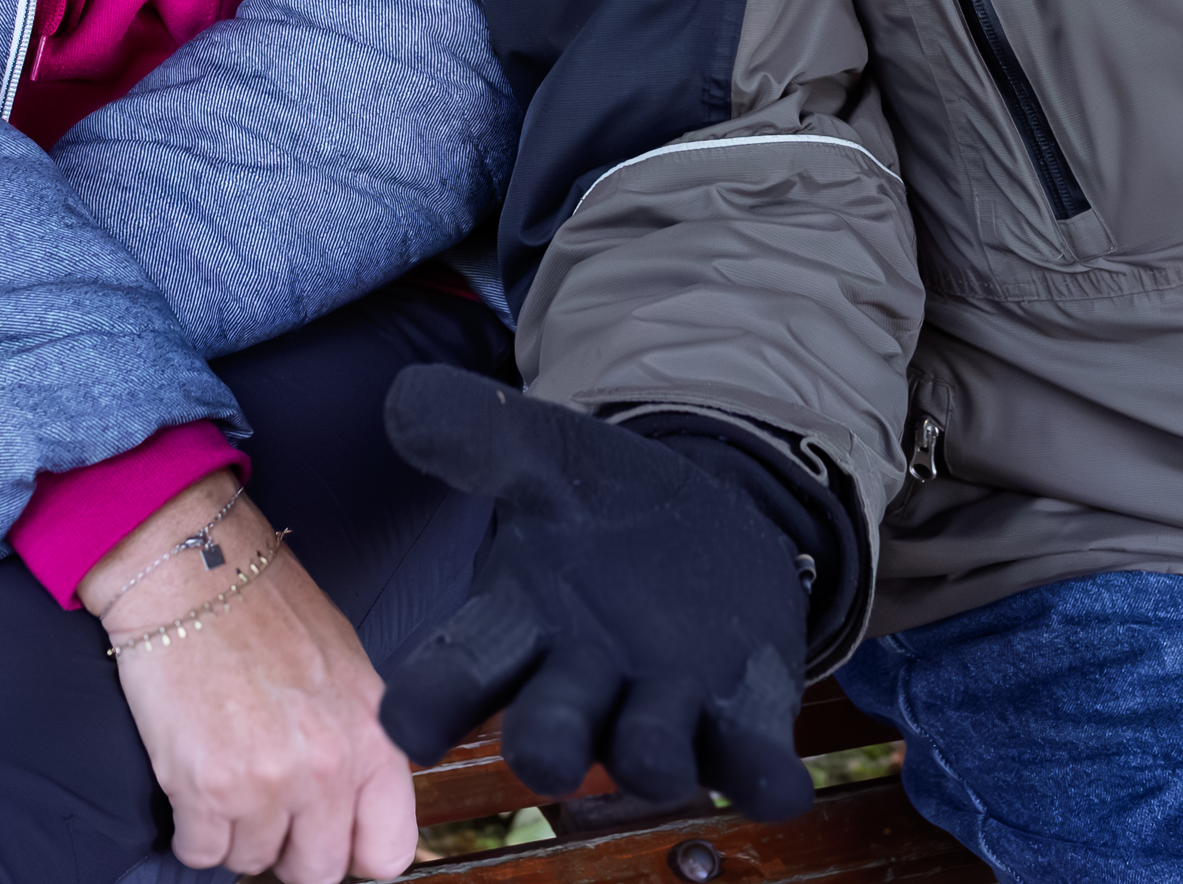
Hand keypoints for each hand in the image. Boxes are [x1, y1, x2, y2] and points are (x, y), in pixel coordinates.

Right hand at [82, 472, 417, 882]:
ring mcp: (268, 781)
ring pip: (251, 862)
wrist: (193, 570)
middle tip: (265, 803)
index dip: (353, 852)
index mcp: (372, 732)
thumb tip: (350, 806)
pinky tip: (193, 775)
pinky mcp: (206, 787)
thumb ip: (355, 740)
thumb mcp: (342, 666)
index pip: (388, 850)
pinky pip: (201, 853)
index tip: (328, 836)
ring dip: (236, 829)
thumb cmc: (264, 606)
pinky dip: (193, 828)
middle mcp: (329, 765)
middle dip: (288, 848)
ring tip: (226, 764)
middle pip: (315, 872)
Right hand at [380, 368, 812, 819]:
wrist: (701, 527)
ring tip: (650, 751)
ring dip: (647, 755)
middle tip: (543, 753)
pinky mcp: (740, 719)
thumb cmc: (599, 507)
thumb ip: (478, 435)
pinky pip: (749, 762)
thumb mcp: (543, 457)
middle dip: (547, 743)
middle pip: (550, 732)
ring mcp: (663, 708)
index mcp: (518, 626)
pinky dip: (762, 777)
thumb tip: (403, 396)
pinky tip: (778, 786)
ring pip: (645, 754)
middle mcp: (582, 684)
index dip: (429, 703)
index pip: (458, 671)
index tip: (406, 726)